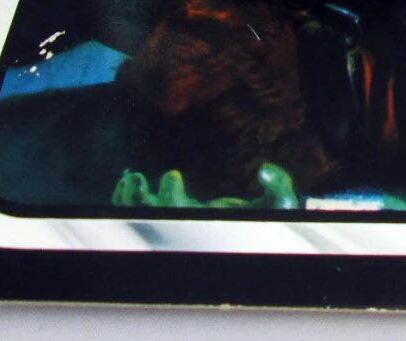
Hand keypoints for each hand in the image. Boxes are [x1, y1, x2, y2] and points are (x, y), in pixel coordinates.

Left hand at [112, 164, 300, 209]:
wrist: (253, 237)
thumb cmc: (265, 222)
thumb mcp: (280, 204)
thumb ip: (280, 184)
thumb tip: (264, 168)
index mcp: (203, 221)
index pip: (173, 209)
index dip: (168, 189)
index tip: (173, 174)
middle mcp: (184, 226)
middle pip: (146, 215)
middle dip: (135, 196)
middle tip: (135, 177)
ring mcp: (174, 225)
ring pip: (135, 215)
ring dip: (126, 197)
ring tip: (128, 177)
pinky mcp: (169, 220)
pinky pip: (135, 212)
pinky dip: (126, 198)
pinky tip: (128, 181)